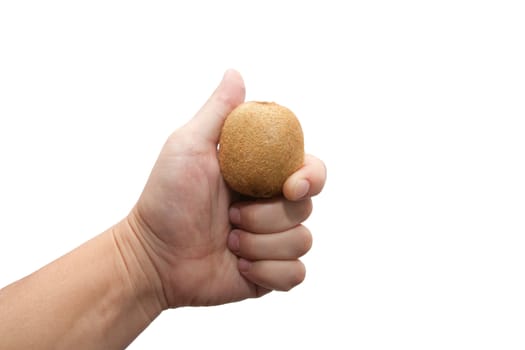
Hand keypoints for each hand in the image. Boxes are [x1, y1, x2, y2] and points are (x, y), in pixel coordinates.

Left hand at [126, 70, 326, 308]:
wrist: (152, 257)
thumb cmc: (166, 198)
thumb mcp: (189, 146)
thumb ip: (219, 112)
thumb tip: (235, 72)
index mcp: (261, 175)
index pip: (310, 170)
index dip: (311, 177)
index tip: (291, 186)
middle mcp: (271, 205)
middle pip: (306, 207)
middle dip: (266, 215)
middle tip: (231, 216)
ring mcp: (272, 240)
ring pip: (302, 241)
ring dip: (260, 243)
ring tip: (228, 240)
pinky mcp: (270, 273)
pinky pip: (296, 274)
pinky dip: (268, 271)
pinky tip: (239, 266)